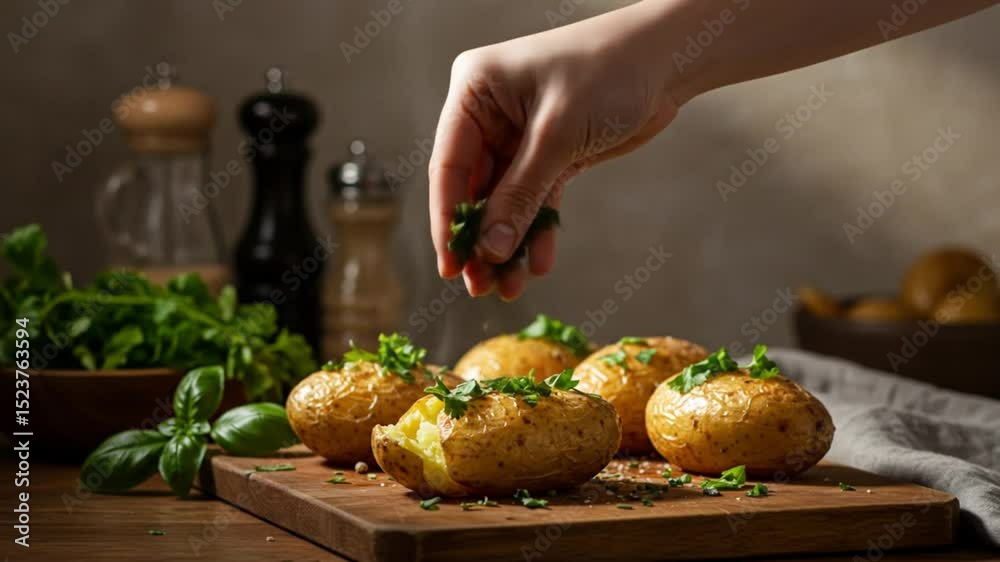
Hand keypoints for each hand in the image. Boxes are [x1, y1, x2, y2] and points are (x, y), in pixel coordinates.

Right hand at [428, 1, 680, 299]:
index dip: (447, 219)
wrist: (666, 59)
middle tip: (479, 287)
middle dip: (480, 239)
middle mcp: (490, 113)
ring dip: (508, 243)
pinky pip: (536, 199)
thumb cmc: (608, 72)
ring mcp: (519, 135)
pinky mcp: (551, 152)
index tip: (450, 266)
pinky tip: (539, 263)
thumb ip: (520, 194)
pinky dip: (537, 229)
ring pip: (505, 201)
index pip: (449, 164)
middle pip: (474, 189)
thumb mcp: (557, 136)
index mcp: (475, 91)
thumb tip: (489, 248)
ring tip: (509, 287)